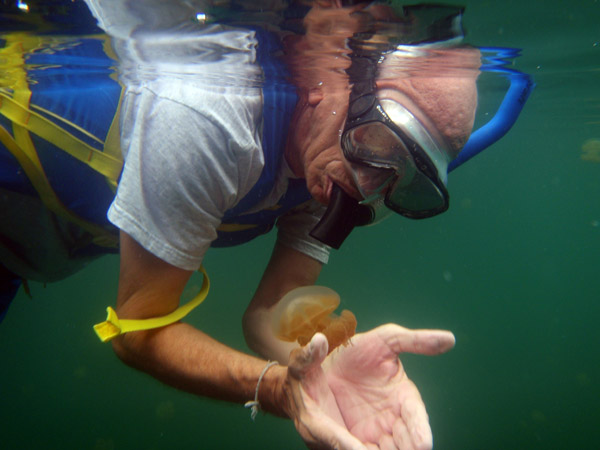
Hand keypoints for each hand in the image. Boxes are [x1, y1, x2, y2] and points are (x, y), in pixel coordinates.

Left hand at [283, 324, 454, 448]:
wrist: (324, 362)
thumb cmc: (359, 350)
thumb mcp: (386, 339)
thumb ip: (414, 341)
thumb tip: (450, 338)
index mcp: (405, 398)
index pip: (417, 418)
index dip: (419, 431)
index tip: (422, 444)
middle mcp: (393, 421)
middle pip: (405, 444)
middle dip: (404, 449)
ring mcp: (374, 434)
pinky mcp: (351, 441)